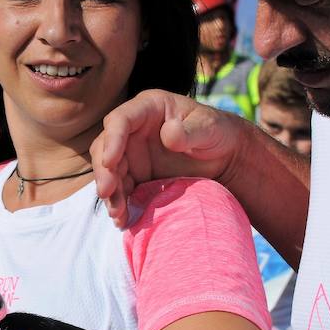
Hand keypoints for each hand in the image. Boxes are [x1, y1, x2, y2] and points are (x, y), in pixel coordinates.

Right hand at [91, 89, 247, 227]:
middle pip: (106, 147)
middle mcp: (133, 130)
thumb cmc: (217, 133)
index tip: (110, 161)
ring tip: (118, 215)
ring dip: (110, 193)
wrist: (225, 157)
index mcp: (148, 108)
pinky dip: (120, 205)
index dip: (112, 140)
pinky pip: (121, 190)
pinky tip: (123, 221)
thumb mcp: (209, 128)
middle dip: (104, 171)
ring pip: (110, 172)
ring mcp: (132, 153)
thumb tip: (168, 135)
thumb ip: (191, 131)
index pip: (121, 120)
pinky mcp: (136, 175)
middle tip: (107, 192)